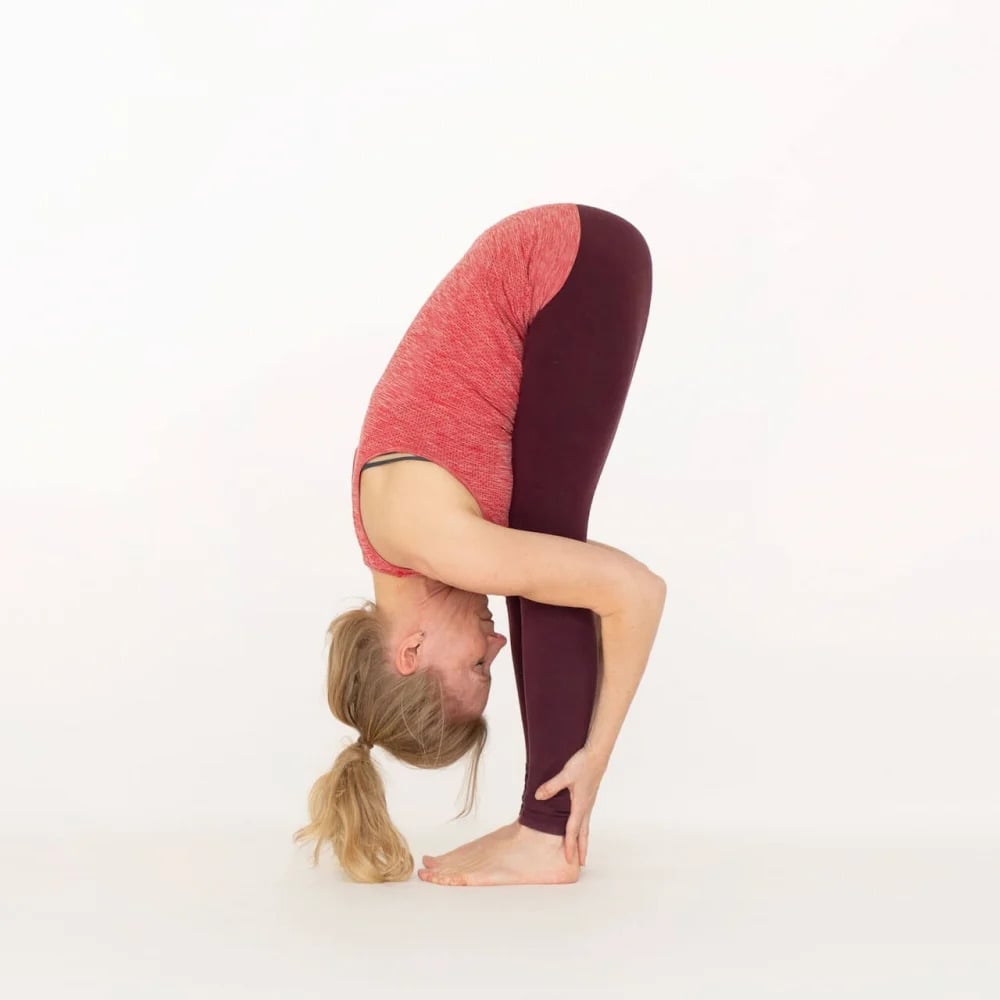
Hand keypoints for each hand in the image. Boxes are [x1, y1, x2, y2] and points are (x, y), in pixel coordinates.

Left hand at [534, 743, 608, 865]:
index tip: (569, 860)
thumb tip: (538, 797)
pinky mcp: (589, 796)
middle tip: (581, 864)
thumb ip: (551, 786)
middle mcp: (586, 807)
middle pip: (584, 833)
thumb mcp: (565, 775)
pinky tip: (580, 826)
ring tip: (582, 849)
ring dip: (584, 839)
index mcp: (581, 805)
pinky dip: (583, 827)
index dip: (571, 846)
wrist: (597, 754)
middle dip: (582, 849)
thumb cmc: (583, 764)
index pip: (573, 830)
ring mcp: (589, 802)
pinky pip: (586, 817)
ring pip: (586, 826)